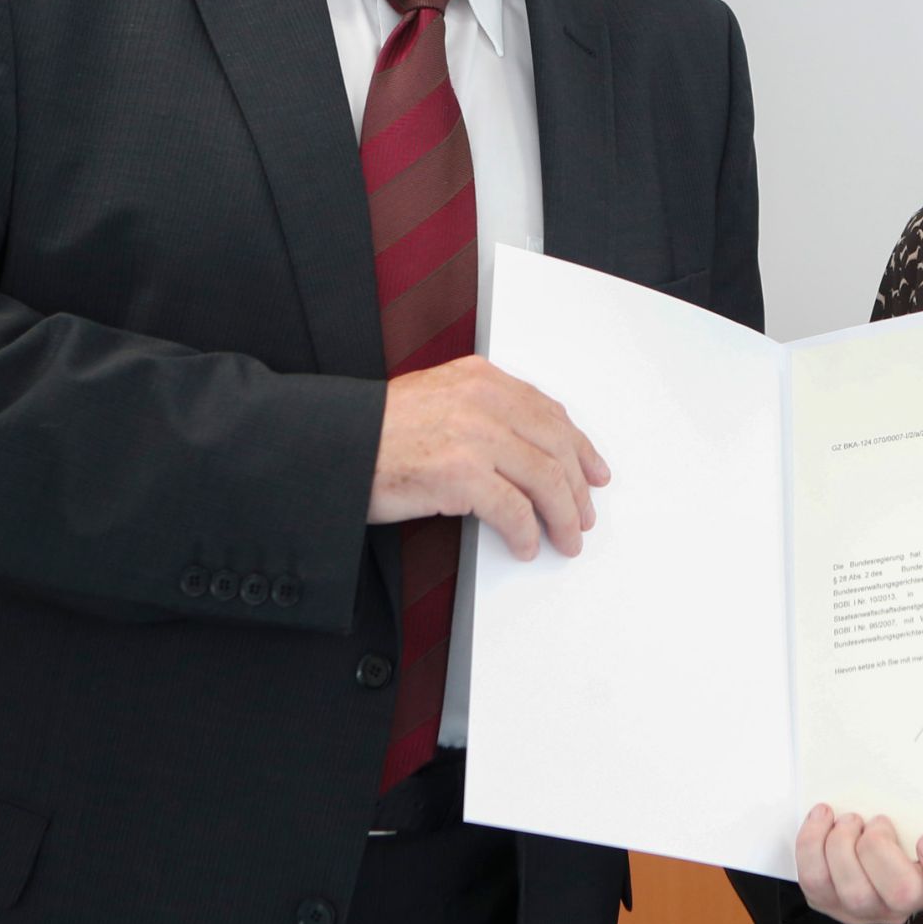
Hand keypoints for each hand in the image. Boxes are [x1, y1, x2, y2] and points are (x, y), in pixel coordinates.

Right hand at [370, 356, 609, 558]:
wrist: (329, 445)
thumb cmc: (374, 431)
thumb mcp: (436, 398)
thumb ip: (481, 410)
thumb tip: (525, 449)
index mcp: (480, 378)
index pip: (549, 412)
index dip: (579, 446)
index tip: (592, 469)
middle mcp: (483, 400)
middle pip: (556, 445)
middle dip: (578, 486)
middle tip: (585, 514)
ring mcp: (474, 435)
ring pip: (546, 478)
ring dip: (564, 515)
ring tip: (567, 538)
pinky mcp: (461, 474)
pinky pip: (514, 510)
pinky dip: (528, 533)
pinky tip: (527, 545)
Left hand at [794, 805, 922, 923]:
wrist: (866, 840)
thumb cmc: (912, 824)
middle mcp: (913, 901)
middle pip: (902, 895)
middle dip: (881, 851)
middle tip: (877, 821)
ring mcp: (871, 908)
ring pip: (855, 893)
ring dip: (844, 846)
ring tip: (849, 819)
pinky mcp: (832, 903)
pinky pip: (816, 882)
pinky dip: (813, 843)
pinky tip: (823, 817)